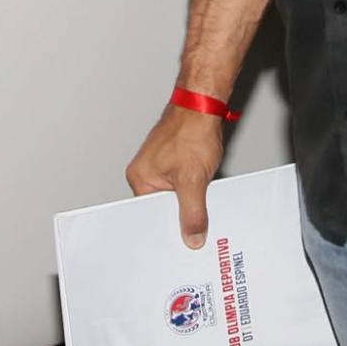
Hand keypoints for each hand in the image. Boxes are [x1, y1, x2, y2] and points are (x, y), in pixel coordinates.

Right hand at [126, 106, 225, 248]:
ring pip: (176, 198)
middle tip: (196, 223)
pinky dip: (196, 190)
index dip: (167, 230)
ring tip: (202, 195)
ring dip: (191, 201)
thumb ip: (192, 213)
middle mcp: (146, 173)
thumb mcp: (193, 180)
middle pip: (163, 209)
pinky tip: (206, 188)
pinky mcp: (175, 162)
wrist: (204, 105)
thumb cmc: (191, 130)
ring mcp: (161, 167)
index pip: (149, 217)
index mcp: (140, 179)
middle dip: (182, 216)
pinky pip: (184, 186)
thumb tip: (191, 237)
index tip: (182, 241)